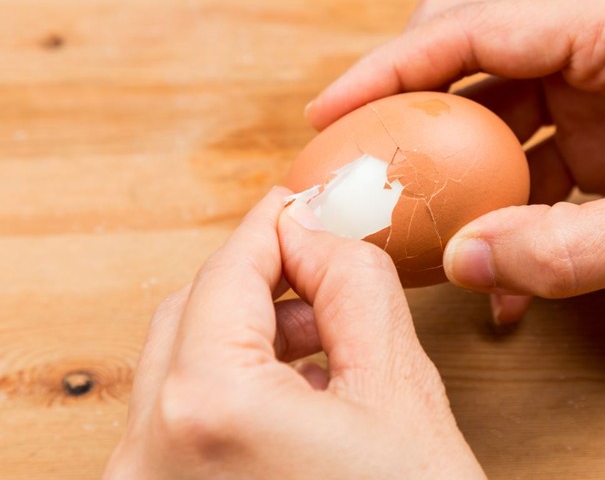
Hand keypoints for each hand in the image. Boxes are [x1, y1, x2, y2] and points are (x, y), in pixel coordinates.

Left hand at [103, 188, 484, 478]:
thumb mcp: (401, 389)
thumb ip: (354, 285)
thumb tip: (318, 231)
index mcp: (207, 413)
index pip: (228, 271)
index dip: (273, 225)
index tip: (302, 204)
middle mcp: (150, 458)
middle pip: (192, 310)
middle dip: (261, 278)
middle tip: (323, 268)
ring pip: (183, 361)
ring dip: (251, 331)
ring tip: (326, 341)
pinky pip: (183, 415)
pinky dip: (235, 382)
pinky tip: (298, 390)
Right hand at [305, 0, 604, 321]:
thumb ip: (568, 251)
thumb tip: (461, 262)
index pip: (475, 28)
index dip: (390, 69)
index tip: (332, 113)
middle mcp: (601, 36)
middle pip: (467, 40)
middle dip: (404, 94)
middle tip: (357, 149)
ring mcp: (596, 81)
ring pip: (486, 98)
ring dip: (445, 156)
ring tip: (407, 209)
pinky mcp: (597, 126)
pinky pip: (522, 150)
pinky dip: (495, 200)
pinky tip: (490, 258)